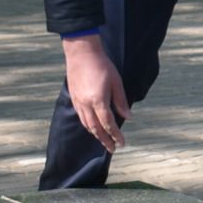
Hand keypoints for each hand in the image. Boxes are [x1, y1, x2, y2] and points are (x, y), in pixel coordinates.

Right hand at [63, 35, 129, 152]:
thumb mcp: (116, 82)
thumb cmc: (102, 65)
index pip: (109, 124)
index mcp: (98, 100)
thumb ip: (121, 101)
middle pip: (96, 128)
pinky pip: (81, 117)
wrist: (81, 53)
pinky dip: (88, 126)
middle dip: (105, 140)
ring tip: (104, 141)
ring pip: (87, 125)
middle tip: (113, 149)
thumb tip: (129, 117)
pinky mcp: (74, 98)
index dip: (116, 135)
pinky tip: (93, 128)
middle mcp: (86, 104)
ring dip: (96, 135)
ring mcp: (78, 102)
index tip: (122, 143)